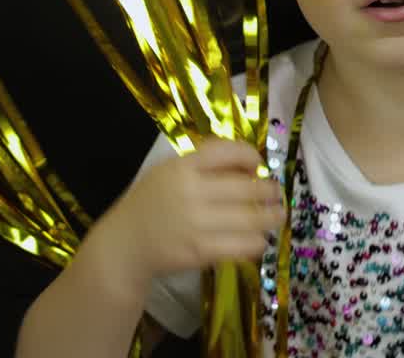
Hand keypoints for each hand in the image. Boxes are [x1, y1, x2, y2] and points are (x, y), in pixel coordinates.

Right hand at [88, 139, 284, 291]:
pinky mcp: (200, 251)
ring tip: (278, 216)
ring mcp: (196, 223)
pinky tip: (260, 240)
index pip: (228, 152)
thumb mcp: (168, 171)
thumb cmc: (151, 203)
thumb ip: (203, 162)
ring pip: (251, 218)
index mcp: (183, 167)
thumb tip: (248, 161)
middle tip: (277, 194)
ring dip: (272, 217)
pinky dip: (257, 243)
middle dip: (270, 191)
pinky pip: (241, 246)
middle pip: (247, 187)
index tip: (258, 165)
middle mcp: (191, 192)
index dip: (251, 156)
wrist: (125, 245)